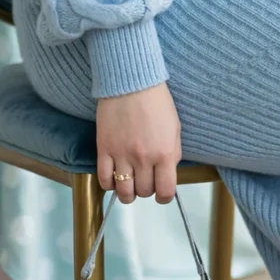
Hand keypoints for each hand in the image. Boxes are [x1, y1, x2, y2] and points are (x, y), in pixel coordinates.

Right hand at [96, 81, 181, 204]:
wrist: (131, 83)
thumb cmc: (157, 102)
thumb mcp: (175, 128)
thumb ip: (173, 153)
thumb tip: (167, 173)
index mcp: (164, 153)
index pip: (165, 191)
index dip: (164, 196)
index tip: (162, 192)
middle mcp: (143, 159)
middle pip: (144, 192)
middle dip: (146, 189)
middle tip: (146, 179)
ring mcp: (122, 155)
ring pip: (124, 192)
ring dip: (128, 192)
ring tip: (129, 184)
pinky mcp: (104, 149)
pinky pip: (104, 179)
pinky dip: (109, 184)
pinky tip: (114, 177)